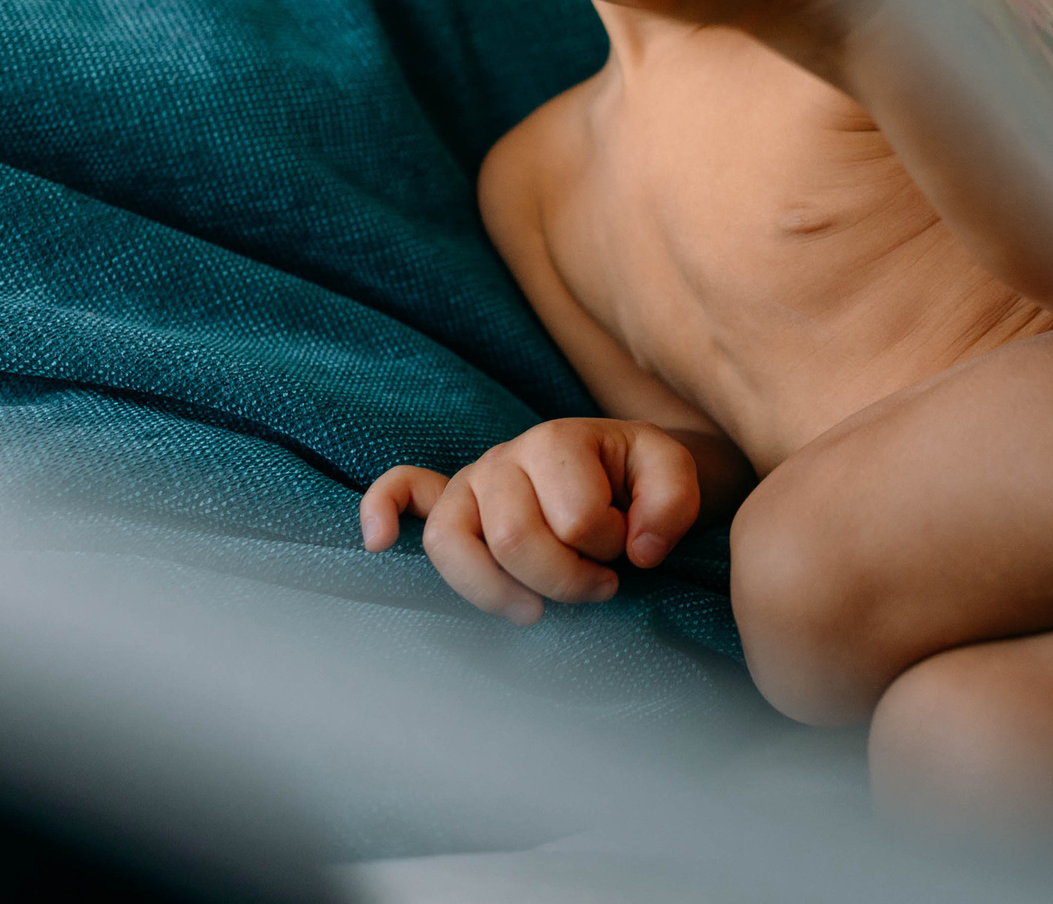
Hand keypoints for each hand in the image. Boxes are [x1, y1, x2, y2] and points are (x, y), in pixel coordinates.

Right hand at [358, 418, 701, 625]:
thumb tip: (639, 550)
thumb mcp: (676, 476)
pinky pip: (400, 493)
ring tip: (536, 612)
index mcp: (558, 439)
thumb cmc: (641, 478)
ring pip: (451, 545)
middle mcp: (502, 456)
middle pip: (512, 539)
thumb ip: (674, 503)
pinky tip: (377, 542)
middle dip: (565, 580)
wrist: (624, 469)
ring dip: (495, 591)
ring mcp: (470, 480)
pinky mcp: (448, 503)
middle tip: (602, 588)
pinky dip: (381, 511)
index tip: (631, 551)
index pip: (575, 519)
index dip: (609, 548)